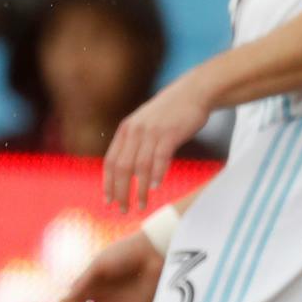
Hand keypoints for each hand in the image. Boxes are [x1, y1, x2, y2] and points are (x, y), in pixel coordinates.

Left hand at [102, 71, 210, 210]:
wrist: (193, 92)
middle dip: (120, 191)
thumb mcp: (144, 124)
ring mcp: (151, 132)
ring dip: (139, 189)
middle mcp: (134, 132)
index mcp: (125, 131)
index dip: (108, 183)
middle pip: (121, 168)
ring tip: (141, 205)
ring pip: (139, 167)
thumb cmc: (170, 112)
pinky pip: (160, 157)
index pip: (110, 162)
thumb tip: (128, 168)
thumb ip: (134, 143)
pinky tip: (156, 188)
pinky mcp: (169, 133)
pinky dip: (157, 174)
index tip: (108, 200)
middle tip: (123, 209)